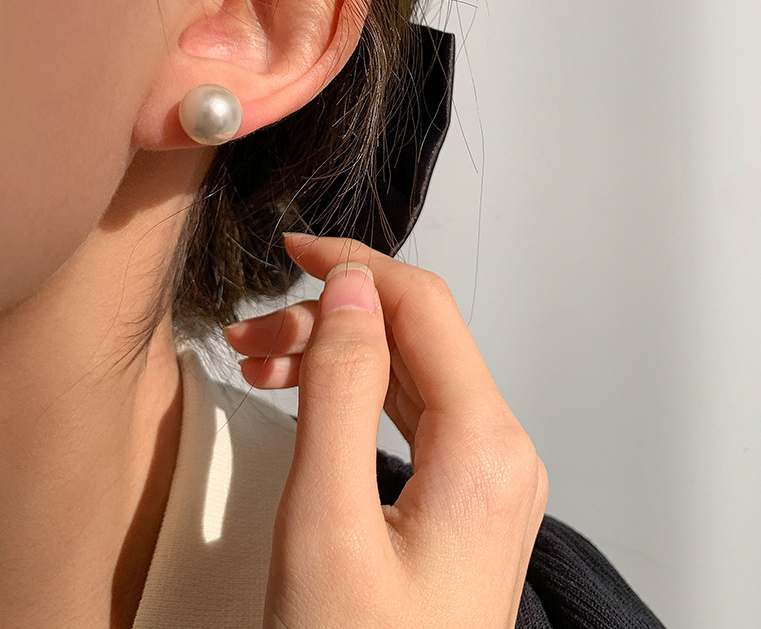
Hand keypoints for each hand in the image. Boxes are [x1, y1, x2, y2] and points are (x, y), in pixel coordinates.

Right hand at [223, 234, 547, 628]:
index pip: (425, 308)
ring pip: (408, 372)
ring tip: (263, 361)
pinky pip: (409, 412)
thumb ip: (343, 388)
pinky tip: (306, 392)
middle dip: (332, 320)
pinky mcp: (463, 491)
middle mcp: (500, 449)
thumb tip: (353, 287)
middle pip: (415, 338)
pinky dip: (355, 393)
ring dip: (337, 354)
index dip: (358, 265)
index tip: (296, 250)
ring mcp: (485, 472)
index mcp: (486, 444)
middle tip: (253, 334)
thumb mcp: (327, 517)